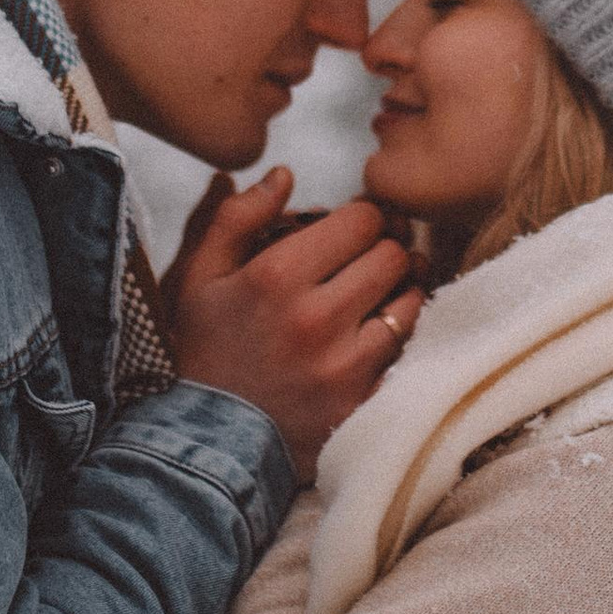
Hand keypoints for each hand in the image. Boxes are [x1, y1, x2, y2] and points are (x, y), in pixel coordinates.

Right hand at [166, 169, 419, 473]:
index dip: (363, 217)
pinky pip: (410, 349)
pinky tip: (384, 330)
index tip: (354, 229)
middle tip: (371, 258)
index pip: (362, 220)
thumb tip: (284, 173)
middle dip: (385, 248)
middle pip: (393, 254)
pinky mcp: (363, 400)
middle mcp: (316, 317)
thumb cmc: (206, 349)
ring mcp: (344, 363)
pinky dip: (403, 334)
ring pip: (411, 298)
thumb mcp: (200, 277)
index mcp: (277, 276)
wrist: (211, 440)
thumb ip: (237, 217)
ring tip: (381, 293)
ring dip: (402, 289)